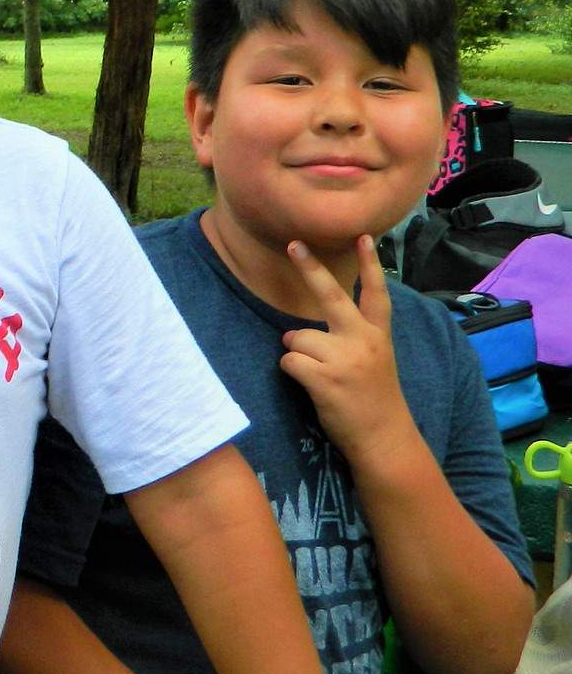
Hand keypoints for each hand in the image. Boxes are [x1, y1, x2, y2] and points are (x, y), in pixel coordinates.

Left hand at [280, 238, 415, 463]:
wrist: (384, 438)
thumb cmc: (373, 400)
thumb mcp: (374, 361)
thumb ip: (348, 339)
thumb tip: (296, 331)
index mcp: (378, 334)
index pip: (376, 292)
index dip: (370, 263)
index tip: (364, 235)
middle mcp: (363, 339)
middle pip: (329, 295)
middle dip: (309, 267)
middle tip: (293, 244)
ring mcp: (345, 357)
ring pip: (296, 337)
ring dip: (298, 356)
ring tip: (321, 377)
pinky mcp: (325, 377)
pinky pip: (289, 361)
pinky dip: (291, 372)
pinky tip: (312, 387)